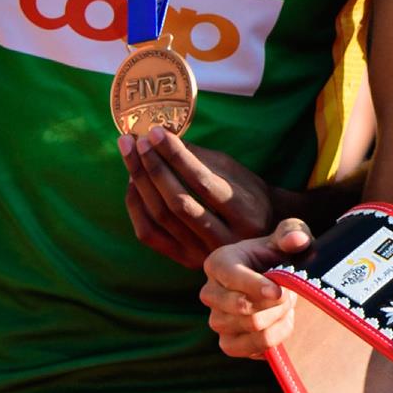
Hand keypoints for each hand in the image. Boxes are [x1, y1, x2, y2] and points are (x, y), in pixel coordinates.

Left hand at [120, 127, 275, 268]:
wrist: (261, 234)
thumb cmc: (247, 194)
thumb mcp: (234, 171)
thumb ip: (200, 157)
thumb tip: (162, 136)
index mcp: (244, 212)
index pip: (202, 181)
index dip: (176, 156)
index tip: (155, 132)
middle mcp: (225, 239)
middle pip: (178, 201)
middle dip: (153, 167)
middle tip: (136, 141)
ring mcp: (203, 254)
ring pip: (161, 217)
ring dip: (141, 182)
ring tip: (130, 155)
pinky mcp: (185, 260)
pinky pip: (150, 234)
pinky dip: (137, 206)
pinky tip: (133, 183)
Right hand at [199, 222, 312, 359]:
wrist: (278, 283)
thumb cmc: (279, 255)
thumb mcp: (289, 236)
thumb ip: (293, 233)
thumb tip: (296, 240)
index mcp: (218, 262)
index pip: (231, 277)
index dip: (256, 286)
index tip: (280, 292)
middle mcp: (210, 293)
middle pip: (242, 308)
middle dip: (275, 304)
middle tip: (291, 294)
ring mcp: (217, 321)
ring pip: (251, 328)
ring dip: (278, 319)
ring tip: (287, 306)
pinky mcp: (228, 344)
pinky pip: (252, 348)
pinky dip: (275, 338)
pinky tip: (282, 323)